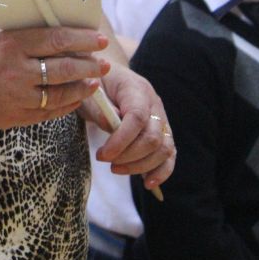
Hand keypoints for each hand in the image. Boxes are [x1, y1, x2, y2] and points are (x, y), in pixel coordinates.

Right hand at [0, 23, 109, 131]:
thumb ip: (21, 33)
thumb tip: (56, 26)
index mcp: (9, 44)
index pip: (56, 39)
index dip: (82, 39)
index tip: (99, 38)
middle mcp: (14, 71)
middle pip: (64, 68)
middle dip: (90, 64)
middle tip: (105, 61)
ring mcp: (14, 97)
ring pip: (60, 94)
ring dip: (82, 87)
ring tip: (95, 80)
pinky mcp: (12, 117)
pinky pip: (48, 113)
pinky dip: (66, 105)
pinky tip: (75, 98)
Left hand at [86, 63, 175, 191]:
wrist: (108, 76)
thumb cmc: (95, 85)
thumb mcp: (88, 92)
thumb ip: (98, 108)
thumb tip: (110, 127)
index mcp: (136, 88)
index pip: (137, 117)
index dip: (121, 140)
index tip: (102, 155)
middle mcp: (155, 103)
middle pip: (152, 137)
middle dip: (129, 156)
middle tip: (104, 160)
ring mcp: (162, 118)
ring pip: (164, 149)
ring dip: (141, 166)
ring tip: (116, 169)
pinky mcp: (163, 132)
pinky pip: (170, 155)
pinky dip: (161, 171)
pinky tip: (148, 183)